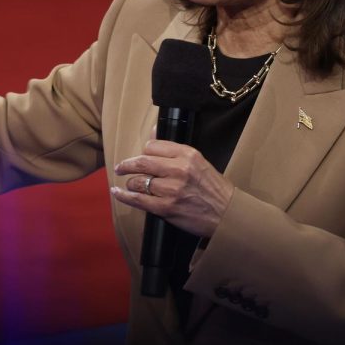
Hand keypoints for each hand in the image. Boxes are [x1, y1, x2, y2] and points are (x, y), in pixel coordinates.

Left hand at [111, 140, 234, 237]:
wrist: (226, 214)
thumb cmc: (213, 188)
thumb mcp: (198, 161)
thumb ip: (174, 149)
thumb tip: (153, 131)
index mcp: (187, 154)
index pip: (152, 146)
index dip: (144, 152)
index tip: (140, 157)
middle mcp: (178, 169)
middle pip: (141, 162)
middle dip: (126, 165)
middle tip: (120, 167)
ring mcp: (171, 189)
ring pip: (138, 181)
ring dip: (130, 183)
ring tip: (130, 185)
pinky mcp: (166, 208)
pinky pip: (138, 200)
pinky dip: (124, 195)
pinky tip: (117, 192)